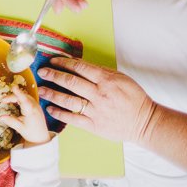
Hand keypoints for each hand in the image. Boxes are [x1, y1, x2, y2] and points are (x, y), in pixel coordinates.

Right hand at [0, 84, 49, 145]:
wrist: (42, 138)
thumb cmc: (31, 133)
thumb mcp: (20, 128)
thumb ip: (11, 121)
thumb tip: (0, 116)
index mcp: (31, 111)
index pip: (24, 100)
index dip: (18, 93)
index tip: (13, 87)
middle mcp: (35, 106)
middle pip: (23, 96)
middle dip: (12, 96)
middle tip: (3, 101)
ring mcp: (36, 106)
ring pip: (26, 96)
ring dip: (16, 97)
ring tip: (7, 101)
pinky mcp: (36, 107)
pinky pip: (28, 98)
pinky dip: (20, 98)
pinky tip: (16, 102)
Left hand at [38, 56, 155, 142]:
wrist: (145, 122)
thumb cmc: (133, 98)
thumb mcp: (121, 78)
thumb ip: (99, 71)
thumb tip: (78, 63)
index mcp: (106, 80)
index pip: (79, 68)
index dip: (63, 63)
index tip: (52, 61)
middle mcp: (99, 94)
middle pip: (70, 82)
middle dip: (53, 75)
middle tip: (42, 72)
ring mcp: (96, 111)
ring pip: (68, 100)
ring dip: (52, 94)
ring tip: (41, 90)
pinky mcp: (94, 125)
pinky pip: (72, 118)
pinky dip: (59, 113)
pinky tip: (50, 108)